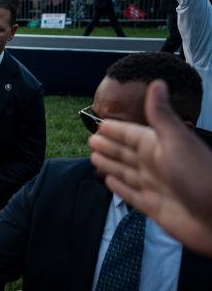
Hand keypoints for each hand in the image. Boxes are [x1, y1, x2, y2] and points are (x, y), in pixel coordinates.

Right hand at [89, 80, 211, 255]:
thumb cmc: (199, 176)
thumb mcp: (176, 141)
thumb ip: (161, 115)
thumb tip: (156, 83)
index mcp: (159, 146)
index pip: (131, 134)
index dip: (116, 130)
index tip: (99, 124)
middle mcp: (155, 165)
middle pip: (126, 153)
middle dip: (109, 146)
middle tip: (91, 141)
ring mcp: (154, 186)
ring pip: (125, 172)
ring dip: (110, 165)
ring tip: (94, 158)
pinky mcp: (152, 207)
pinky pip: (130, 195)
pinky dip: (119, 189)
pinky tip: (109, 183)